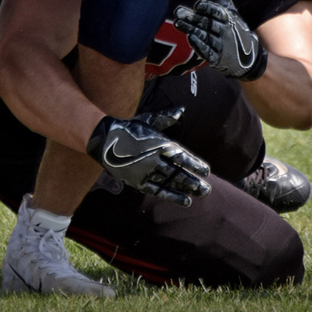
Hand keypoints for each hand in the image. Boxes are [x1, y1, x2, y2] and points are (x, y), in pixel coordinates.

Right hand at [87, 108, 210, 205]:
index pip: (181, 156)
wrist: (105, 139)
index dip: (195, 164)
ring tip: (200, 195)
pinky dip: (172, 196)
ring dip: (186, 189)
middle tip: (207, 189)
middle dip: (193, 181)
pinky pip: (157, 191)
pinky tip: (185, 201)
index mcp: (159, 144)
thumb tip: (181, 110)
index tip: (206, 171)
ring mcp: (146, 171)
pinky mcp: (138, 181)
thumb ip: (166, 118)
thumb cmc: (129, 128)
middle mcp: (154, 159)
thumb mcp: (148, 120)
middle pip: (178, 173)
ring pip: (170, 183)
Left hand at [172, 0, 267, 80]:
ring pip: (205, 36)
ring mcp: (221, 45)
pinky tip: (190, 38)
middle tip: (178, 12)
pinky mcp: (217, 58)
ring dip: (192, 30)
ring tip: (177, 23)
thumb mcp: (230, 8)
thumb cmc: (235, 27)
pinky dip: (200, 46)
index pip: (217, 11)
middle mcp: (225, 30)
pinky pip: (208, 52)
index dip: (208, 8)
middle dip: (193, 18)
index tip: (197, 4)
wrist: (248, 56)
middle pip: (207, 23)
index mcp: (228, 17)